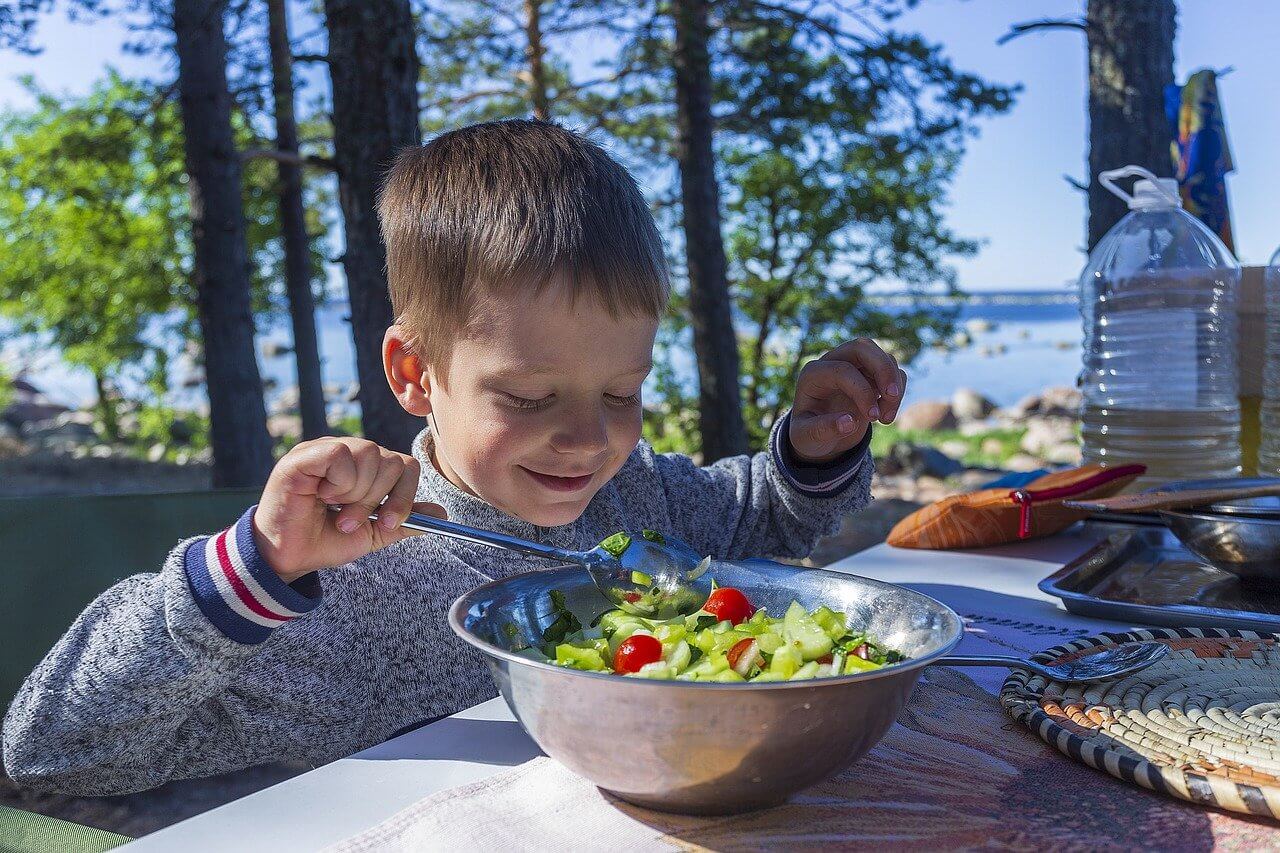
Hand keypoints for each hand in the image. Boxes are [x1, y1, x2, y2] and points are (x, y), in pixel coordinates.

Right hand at [252, 437, 444, 582]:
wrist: (289, 557)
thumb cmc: (326, 541)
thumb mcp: (374, 533)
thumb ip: (405, 520)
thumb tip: (441, 515)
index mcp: (367, 468)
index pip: (406, 465)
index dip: (404, 495)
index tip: (388, 521)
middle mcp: (349, 453)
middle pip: (392, 460)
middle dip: (377, 500)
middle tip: (350, 521)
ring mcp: (326, 450)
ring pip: (370, 454)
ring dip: (356, 494)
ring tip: (335, 510)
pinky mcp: (304, 455)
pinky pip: (341, 455)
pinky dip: (338, 482)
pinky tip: (320, 495)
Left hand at [789, 338, 905, 462]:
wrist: (818, 436)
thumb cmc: (809, 434)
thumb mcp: (806, 438)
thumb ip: (822, 431)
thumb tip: (850, 422)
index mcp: (813, 374)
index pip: (843, 370)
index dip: (862, 391)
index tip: (873, 417)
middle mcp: (833, 362)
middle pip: (862, 347)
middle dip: (883, 369)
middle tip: (892, 396)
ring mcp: (853, 366)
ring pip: (882, 357)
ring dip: (894, 384)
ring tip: (886, 418)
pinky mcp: (870, 375)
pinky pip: (892, 370)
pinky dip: (898, 391)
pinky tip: (886, 416)